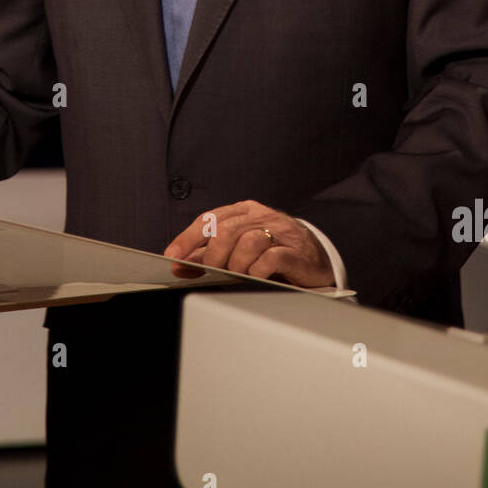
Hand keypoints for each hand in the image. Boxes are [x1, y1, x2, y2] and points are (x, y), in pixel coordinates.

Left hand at [164, 200, 334, 287]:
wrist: (314, 260)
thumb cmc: (271, 252)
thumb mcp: (238, 249)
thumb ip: (209, 254)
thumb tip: (180, 264)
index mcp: (243, 211)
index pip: (210, 219)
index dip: (188, 238)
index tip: (173, 257)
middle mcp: (261, 216)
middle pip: (226, 230)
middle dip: (213, 255)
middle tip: (212, 271)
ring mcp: (280, 232)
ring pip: (247, 242)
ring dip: (237, 264)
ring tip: (239, 274)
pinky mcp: (295, 251)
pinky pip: (270, 258)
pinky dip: (258, 270)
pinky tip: (257, 275)